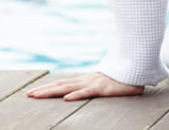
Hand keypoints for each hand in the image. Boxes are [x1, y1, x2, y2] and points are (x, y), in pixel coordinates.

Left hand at [27, 72, 142, 100]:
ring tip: (37, 95)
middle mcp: (87, 80)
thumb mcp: (108, 85)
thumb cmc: (126, 79)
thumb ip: (97, 87)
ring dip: (52, 92)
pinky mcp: (104, 89)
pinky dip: (77, 94)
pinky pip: (88, 92)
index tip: (35, 91)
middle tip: (28, 95)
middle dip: (44, 90)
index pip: (64, 83)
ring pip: (69, 88)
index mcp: (87, 80)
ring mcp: (94, 84)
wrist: (140, 70)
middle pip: (62, 85)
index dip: (49, 87)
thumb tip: (89, 91)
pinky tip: (66, 98)